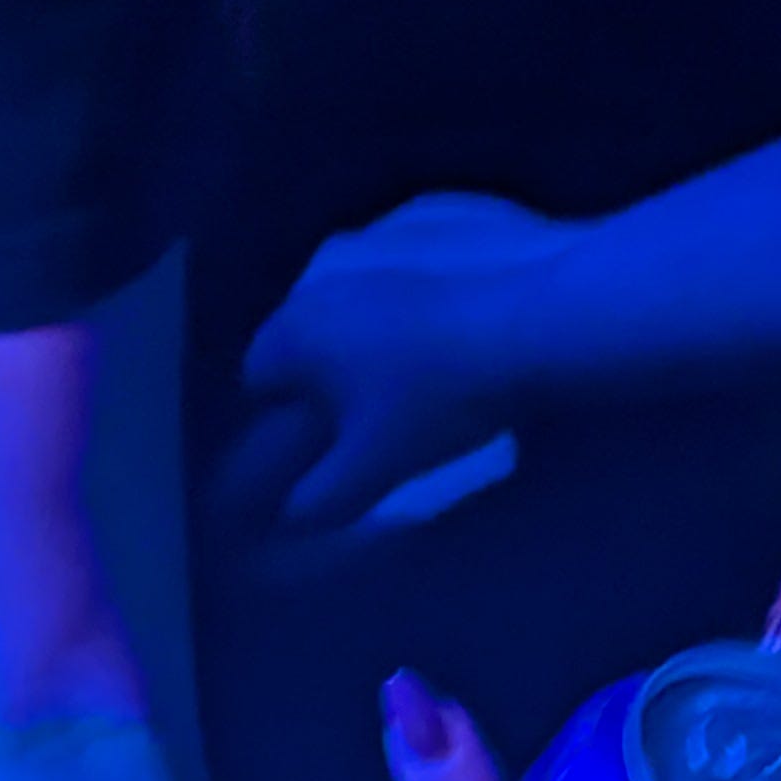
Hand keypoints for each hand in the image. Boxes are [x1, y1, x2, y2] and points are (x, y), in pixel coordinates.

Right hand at [224, 195, 579, 535]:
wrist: (523, 331)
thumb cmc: (429, 403)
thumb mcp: (368, 470)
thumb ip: (317, 501)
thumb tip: (290, 517)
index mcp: (292, 335)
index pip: (256, 378)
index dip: (280, 419)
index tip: (315, 447)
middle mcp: (321, 290)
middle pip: (301, 348)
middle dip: (317, 388)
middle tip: (356, 429)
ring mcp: (375, 270)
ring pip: (345, 326)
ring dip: (358, 362)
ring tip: (400, 399)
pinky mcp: (423, 263)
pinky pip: (388, 310)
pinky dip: (397, 340)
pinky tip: (433, 367)